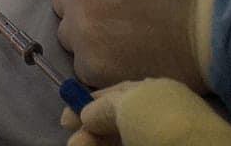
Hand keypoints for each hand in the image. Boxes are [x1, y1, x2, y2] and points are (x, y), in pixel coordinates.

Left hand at [52, 0, 217, 90]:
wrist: (205, 31)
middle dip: (81, 4)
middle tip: (112, 13)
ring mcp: (81, 29)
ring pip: (68, 33)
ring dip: (86, 34)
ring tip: (118, 38)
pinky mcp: (90, 64)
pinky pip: (82, 63)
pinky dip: (98, 63)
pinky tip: (122, 58)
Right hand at [61, 78, 230, 145]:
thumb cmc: (164, 124)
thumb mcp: (129, 104)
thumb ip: (105, 107)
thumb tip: (87, 113)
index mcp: (152, 91)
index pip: (114, 94)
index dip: (87, 103)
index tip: (66, 118)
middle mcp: (153, 114)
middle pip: (112, 119)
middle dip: (88, 128)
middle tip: (71, 140)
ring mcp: (156, 137)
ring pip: (117, 137)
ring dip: (93, 142)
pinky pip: (126, 145)